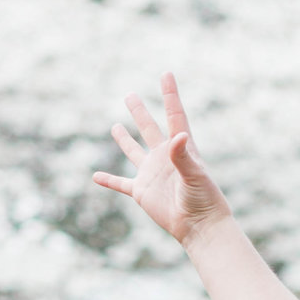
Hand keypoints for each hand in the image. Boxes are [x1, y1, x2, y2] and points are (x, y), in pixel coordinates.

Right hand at [92, 72, 233, 247]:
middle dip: (139, 111)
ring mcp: (152, 174)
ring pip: (134, 151)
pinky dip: (109, 181)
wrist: (198, 225)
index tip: (166, 74)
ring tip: (115, 125)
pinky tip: (95, 177)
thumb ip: (183, 155)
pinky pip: (121, 184)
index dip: (170, 95)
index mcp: (181, 148)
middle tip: (130, 94)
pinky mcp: (142, 192)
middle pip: (150, 128)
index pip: (174, 116)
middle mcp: (165, 157)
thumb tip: (177, 135)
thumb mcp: (195, 174)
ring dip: (124, 139)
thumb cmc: (203, 198)